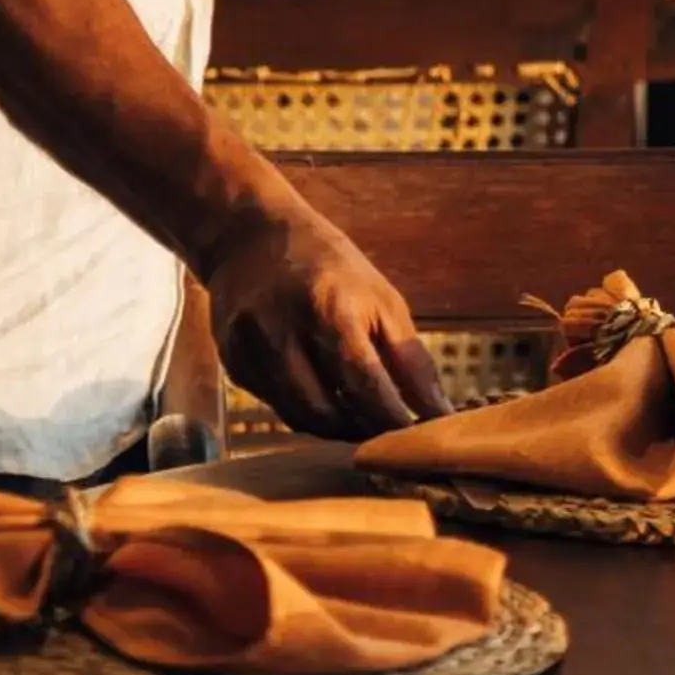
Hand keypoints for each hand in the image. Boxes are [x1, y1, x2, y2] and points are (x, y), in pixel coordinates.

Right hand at [203, 202, 451, 440]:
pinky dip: (309, 412)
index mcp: (327, 306)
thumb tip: (440, 414)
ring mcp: (250, 348)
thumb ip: (410, 360)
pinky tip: (327, 398)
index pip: (363, 382)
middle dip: (365, 430)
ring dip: (338, 428)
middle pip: (328, 409)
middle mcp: (282, 329)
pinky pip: (278, 406)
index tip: (416, 438)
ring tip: (363, 420)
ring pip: (301, 417)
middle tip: (390, 433)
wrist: (251, 236)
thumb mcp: (380, 299)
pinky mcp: (234, 363)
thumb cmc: (331, 268)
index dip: (391, 419)